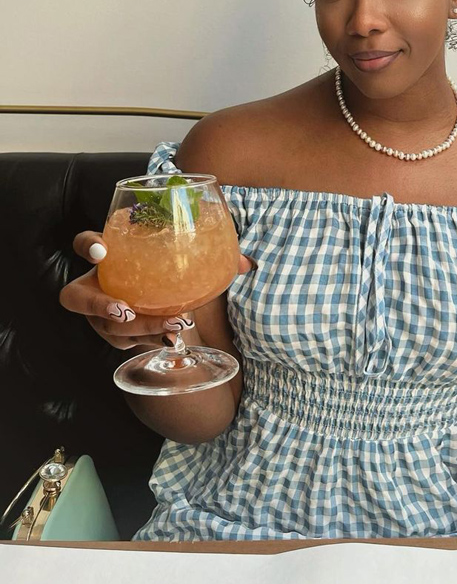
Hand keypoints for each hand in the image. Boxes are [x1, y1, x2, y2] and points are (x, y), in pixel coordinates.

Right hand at [58, 230, 255, 351]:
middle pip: (79, 298)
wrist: (161, 297)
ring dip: (137, 329)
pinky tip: (174, 341)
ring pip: (105, 327)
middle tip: (125, 310)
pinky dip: (152, 341)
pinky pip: (126, 342)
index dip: (87, 246)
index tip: (102, 251)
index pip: (83, 243)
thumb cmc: (167, 268)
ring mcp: (101, 314)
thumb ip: (214, 254)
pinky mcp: (116, 335)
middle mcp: (96, 284)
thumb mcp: (184, 255)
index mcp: (110, 254)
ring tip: (170, 327)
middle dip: (99, 305)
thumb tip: (247, 264)